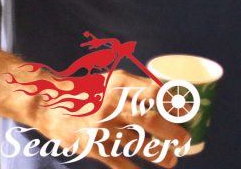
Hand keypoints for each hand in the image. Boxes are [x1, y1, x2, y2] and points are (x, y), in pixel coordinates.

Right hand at [26, 69, 189, 168]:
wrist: (50, 105)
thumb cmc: (89, 91)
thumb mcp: (112, 79)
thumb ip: (138, 85)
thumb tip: (171, 95)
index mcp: (120, 83)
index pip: (153, 92)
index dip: (173, 103)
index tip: (189, 112)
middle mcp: (111, 104)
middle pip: (149, 119)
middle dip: (171, 132)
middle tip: (185, 140)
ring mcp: (101, 126)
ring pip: (136, 143)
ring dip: (158, 154)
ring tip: (171, 160)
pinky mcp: (91, 145)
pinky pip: (116, 160)